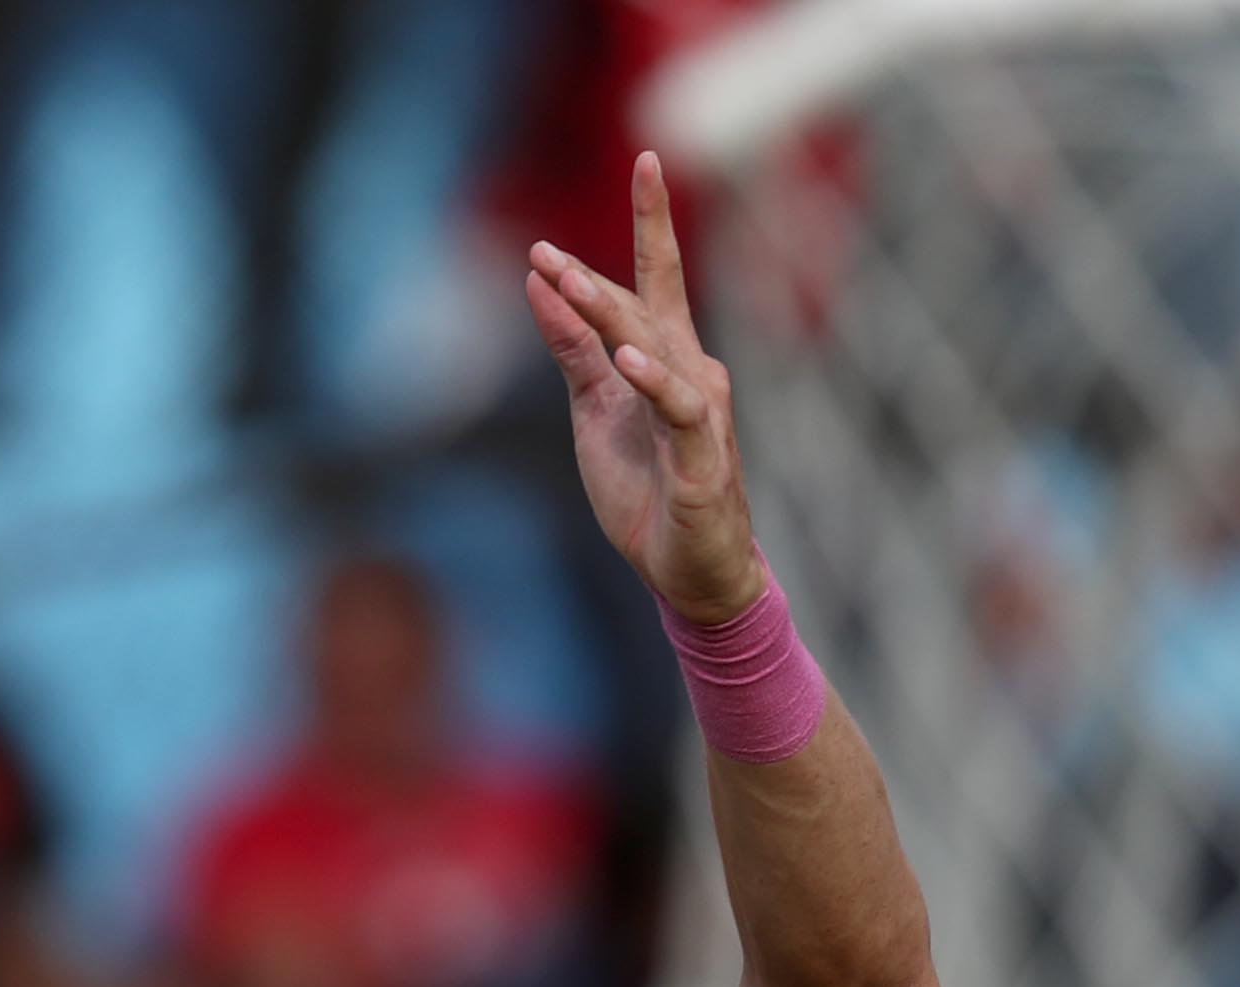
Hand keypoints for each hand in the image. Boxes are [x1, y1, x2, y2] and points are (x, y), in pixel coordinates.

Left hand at [530, 152, 763, 625]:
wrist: (692, 574)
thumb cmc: (647, 489)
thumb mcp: (593, 410)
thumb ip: (572, 347)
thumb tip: (539, 281)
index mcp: (667, 356)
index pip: (658, 277)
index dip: (653, 220)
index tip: (647, 158)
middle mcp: (693, 372)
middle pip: (645, 307)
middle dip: (593, 279)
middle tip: (544, 252)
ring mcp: (700, 415)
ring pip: (655, 349)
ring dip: (609, 316)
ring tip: (566, 282)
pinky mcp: (701, 460)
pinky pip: (677, 410)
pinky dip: (653, 382)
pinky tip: (626, 359)